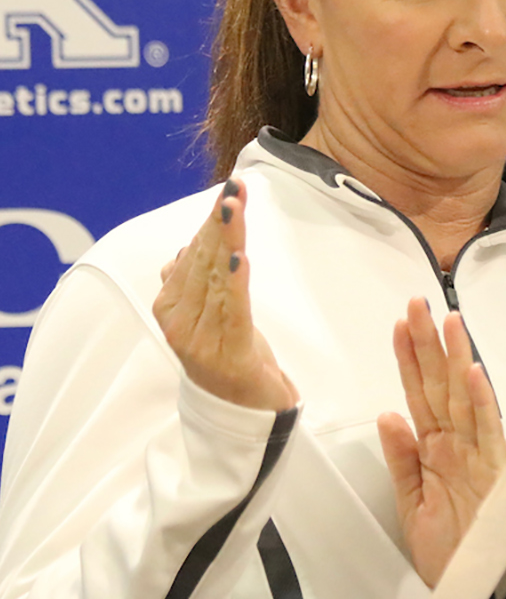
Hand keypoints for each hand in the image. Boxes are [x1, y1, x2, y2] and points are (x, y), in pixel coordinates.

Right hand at [152, 179, 298, 411]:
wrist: (242, 410)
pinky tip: (242, 257)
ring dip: (228, 240)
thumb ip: (193, 281)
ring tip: (235, 209)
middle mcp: (179, 320)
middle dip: (220, 222)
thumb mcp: (207, 313)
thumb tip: (184, 248)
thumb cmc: (226, 354)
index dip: (212, 222)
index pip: (192, 254)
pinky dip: (236, 281)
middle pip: (202, 261)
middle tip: (234, 189)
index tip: (229, 191)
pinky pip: (233, 309)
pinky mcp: (229, 352)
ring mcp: (201, 338)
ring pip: (217, 278)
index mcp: (169, 307)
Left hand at [377, 299, 505, 598]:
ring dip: (455, 359)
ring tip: (447, 321)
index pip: (419, 396)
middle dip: (429, 344)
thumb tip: (388, 415)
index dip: (409, 360)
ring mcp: (478, 457)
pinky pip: (488, 432)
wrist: (482, 592)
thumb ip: (402, 461)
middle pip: (440, 387)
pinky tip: (474, 374)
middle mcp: (458, 447)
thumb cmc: (453, 553)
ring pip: (464, 399)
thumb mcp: (412, 507)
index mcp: (437, 452)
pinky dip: (482, 402)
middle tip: (418, 304)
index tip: (400, 325)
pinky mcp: (495, 473)